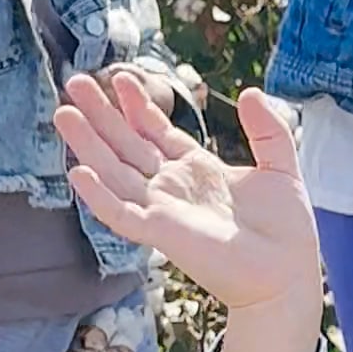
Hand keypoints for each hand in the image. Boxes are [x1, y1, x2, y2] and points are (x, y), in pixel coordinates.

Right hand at [56, 70, 319, 321]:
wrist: (288, 274)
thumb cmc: (286, 230)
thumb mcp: (281, 167)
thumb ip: (267, 129)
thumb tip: (251, 92)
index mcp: (198, 169)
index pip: (157, 131)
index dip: (137, 105)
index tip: (119, 77)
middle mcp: (173, 186)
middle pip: (127, 145)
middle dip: (102, 114)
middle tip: (76, 82)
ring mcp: (163, 209)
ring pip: (115, 171)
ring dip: (89, 144)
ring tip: (64, 114)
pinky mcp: (160, 233)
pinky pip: (120, 213)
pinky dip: (98, 195)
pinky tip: (77, 171)